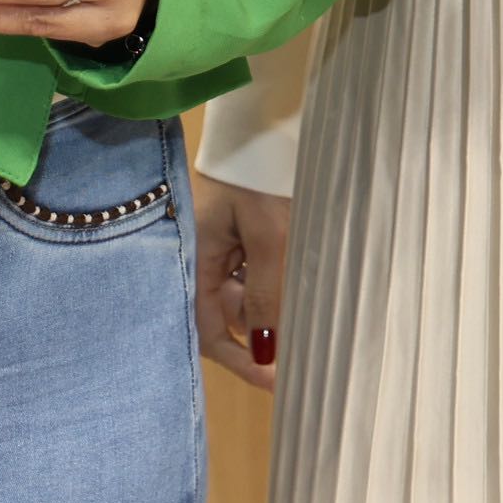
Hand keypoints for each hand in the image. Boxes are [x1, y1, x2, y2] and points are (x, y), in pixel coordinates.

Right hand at [195, 172, 289, 387]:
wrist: (270, 120)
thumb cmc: (263, 176)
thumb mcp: (270, 238)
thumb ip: (265, 297)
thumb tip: (264, 355)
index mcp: (193, 258)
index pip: (205, 330)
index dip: (239, 360)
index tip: (275, 381)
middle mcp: (199, 257)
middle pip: (224, 317)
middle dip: (259, 337)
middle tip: (302, 357)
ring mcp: (218, 246)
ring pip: (243, 296)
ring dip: (271, 311)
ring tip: (310, 317)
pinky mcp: (237, 234)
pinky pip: (251, 274)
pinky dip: (273, 287)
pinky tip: (299, 288)